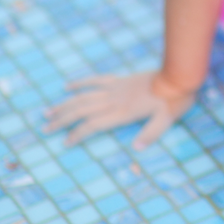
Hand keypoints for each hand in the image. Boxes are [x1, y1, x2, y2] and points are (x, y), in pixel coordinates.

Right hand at [44, 70, 196, 148]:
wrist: (178, 74)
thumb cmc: (174, 99)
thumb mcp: (167, 119)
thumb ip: (151, 133)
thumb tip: (137, 148)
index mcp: (123, 113)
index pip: (93, 124)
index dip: (77, 133)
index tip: (65, 142)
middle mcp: (114, 100)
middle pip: (81, 110)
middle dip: (62, 120)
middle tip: (45, 129)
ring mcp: (116, 88)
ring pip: (83, 96)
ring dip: (64, 104)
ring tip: (47, 112)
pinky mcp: (120, 79)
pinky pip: (96, 80)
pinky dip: (80, 82)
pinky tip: (67, 86)